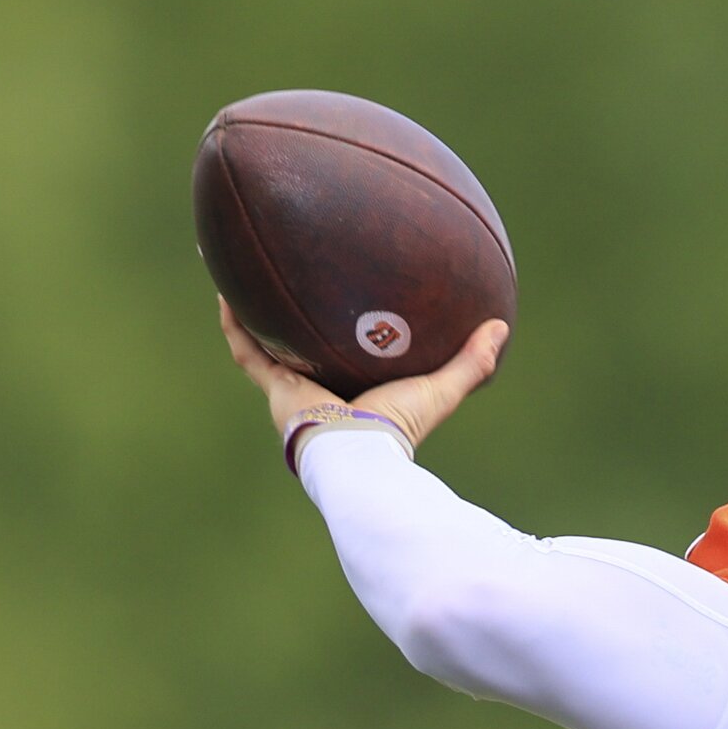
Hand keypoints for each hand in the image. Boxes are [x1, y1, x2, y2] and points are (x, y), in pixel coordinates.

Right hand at [218, 297, 509, 450]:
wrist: (360, 454)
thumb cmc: (400, 428)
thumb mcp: (441, 389)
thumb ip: (472, 362)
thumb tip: (501, 325)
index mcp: (356, 393)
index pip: (347, 361)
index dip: (343, 337)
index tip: (345, 309)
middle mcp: (321, 392)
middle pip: (304, 350)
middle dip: (294, 322)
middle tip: (290, 283)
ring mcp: (292, 391)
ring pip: (267, 344)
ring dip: (254, 312)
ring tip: (242, 274)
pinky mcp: (273, 388)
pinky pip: (247, 347)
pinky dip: (235, 320)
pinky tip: (226, 285)